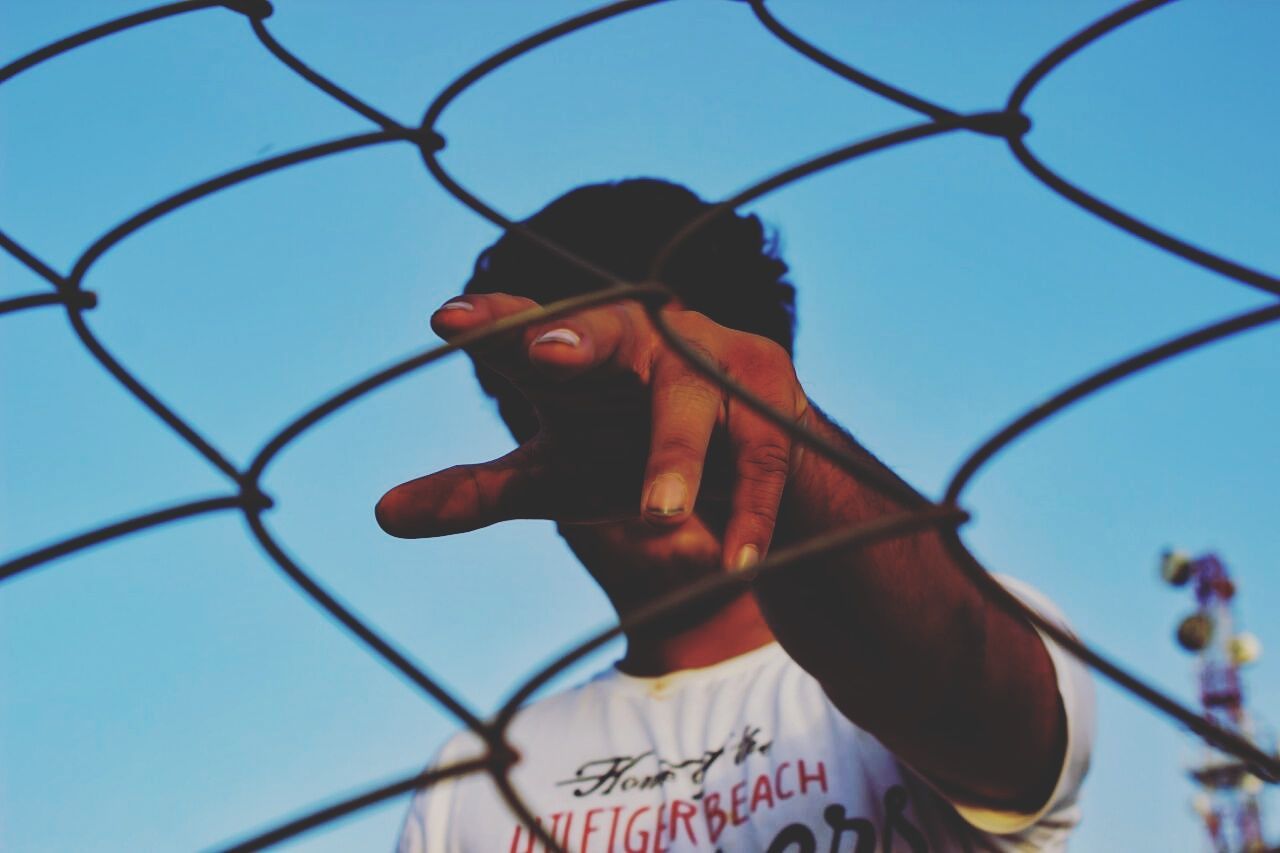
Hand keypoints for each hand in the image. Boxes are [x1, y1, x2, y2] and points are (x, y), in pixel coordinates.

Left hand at [375, 292, 808, 570]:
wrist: (749, 458)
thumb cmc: (629, 454)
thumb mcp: (554, 477)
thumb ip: (476, 492)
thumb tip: (379, 515)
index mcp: (577, 353)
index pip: (526, 328)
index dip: (491, 322)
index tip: (443, 319)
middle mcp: (640, 343)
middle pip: (608, 332)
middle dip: (579, 339)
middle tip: (541, 356)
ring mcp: (711, 364)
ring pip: (690, 407)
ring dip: (675, 459)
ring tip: (655, 518)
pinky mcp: (772, 403)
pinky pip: (761, 466)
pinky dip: (748, 517)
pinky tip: (733, 565)